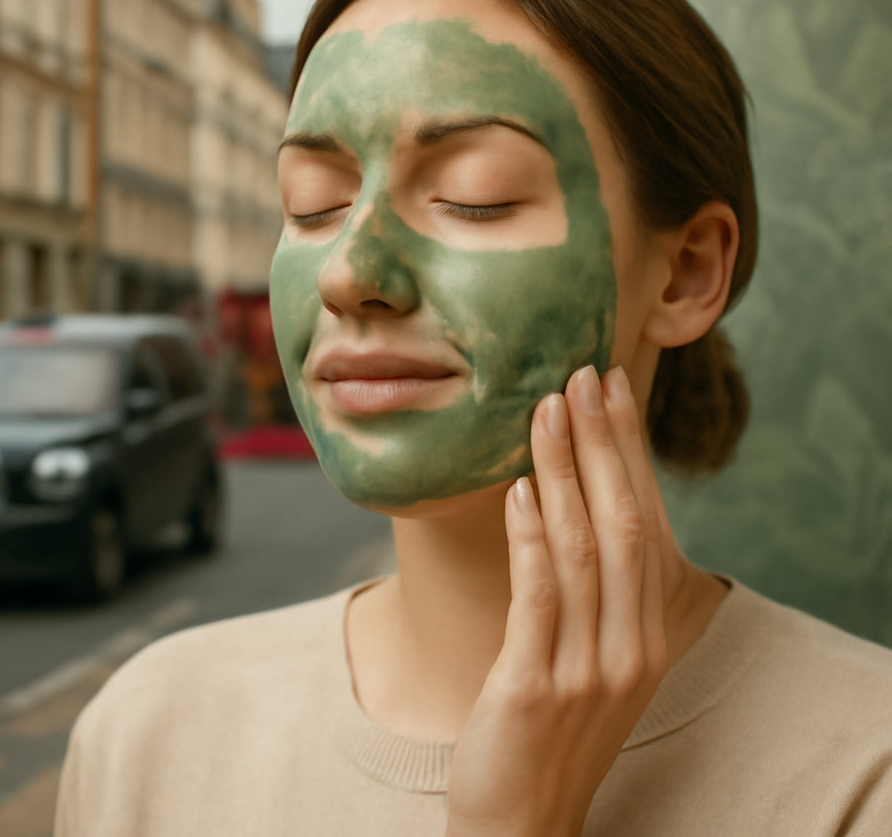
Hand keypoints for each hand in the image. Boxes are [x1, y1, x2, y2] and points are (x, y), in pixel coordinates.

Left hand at [446, 365, 668, 836]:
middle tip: (581, 376)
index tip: (612, 389)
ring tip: (545, 411)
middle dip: (602, 444)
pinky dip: (532, 536)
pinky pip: (540, 595)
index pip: (645, 520)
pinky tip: (519, 487)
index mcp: (649, 633)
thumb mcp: (591, 655)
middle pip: (622, 522)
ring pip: (583, 547)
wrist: (522, 820)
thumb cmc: (551, 726)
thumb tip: (567, 500)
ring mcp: (589, 668)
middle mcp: (632, 646)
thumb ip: (594, 589)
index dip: (629, 452)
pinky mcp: (537, 685)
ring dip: (564, 471)